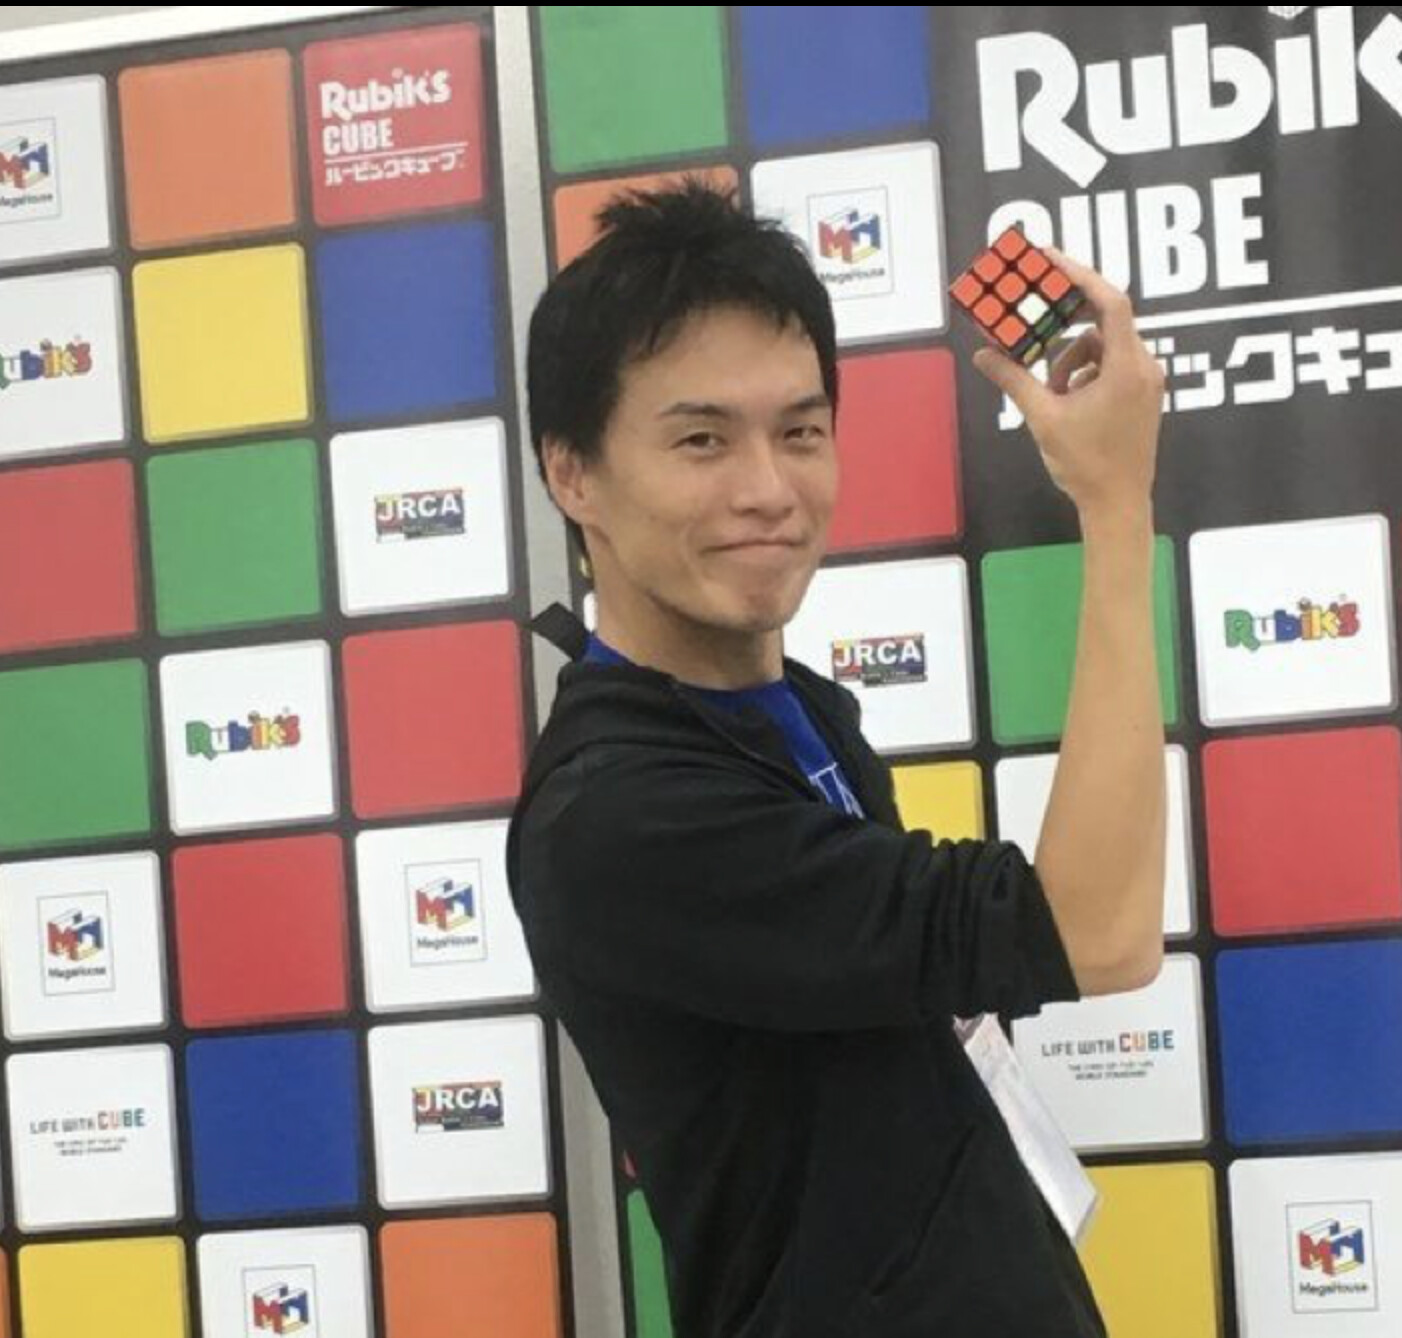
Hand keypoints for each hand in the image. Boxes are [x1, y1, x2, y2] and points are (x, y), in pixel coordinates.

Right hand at [971, 247, 1163, 518]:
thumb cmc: (1086, 464)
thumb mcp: (1043, 418)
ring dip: (1072, 357)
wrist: (1117, 504)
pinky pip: (1111, 365)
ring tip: (1050, 389)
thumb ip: (1014, 379)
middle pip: (1105, 321)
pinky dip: (1085, 372)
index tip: (1050, 262)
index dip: (1080, 276)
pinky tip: (1066, 400)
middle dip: (1067, 321)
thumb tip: (984, 354)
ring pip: (1104, 346)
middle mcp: (1144, 366)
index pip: (1110, 302)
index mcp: (1126, 367)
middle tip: (1036, 310)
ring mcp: (1146, 381)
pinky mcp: (1142, 395)